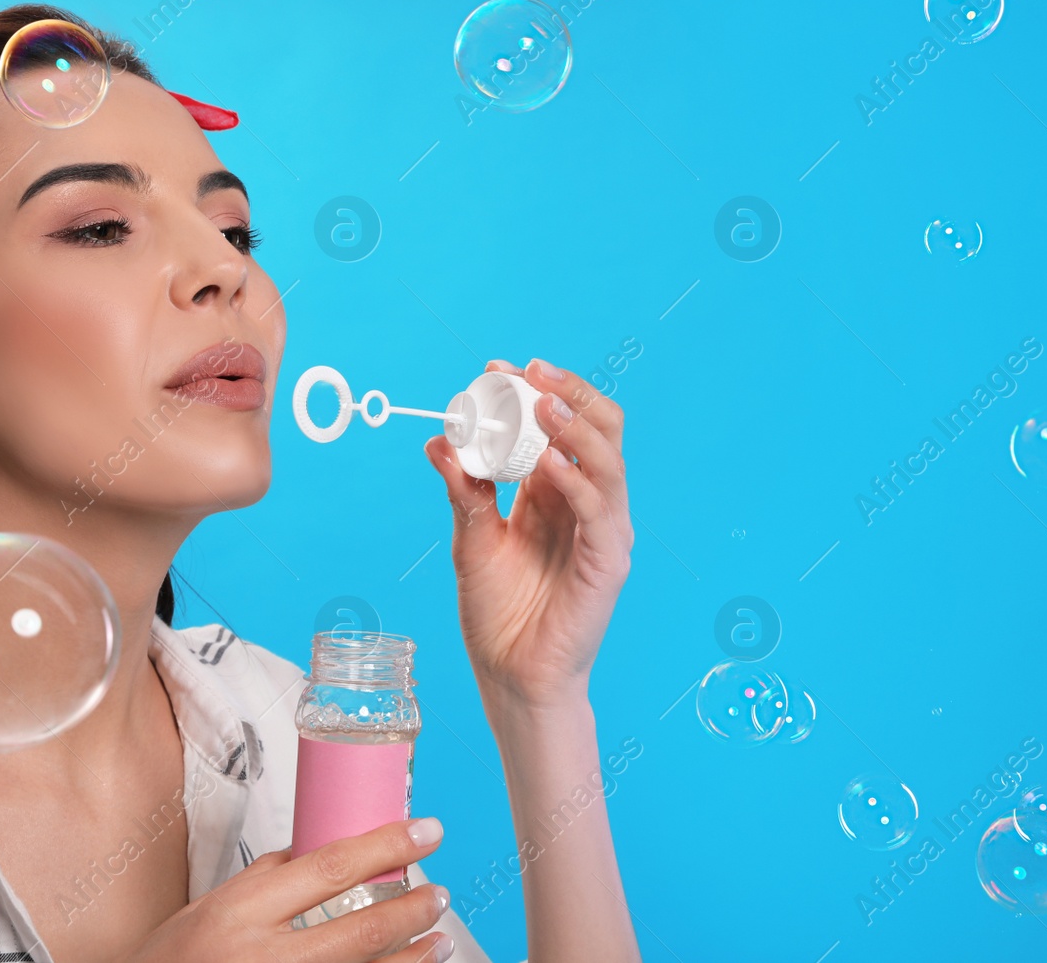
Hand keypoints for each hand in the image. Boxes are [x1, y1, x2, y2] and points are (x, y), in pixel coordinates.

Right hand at [125, 817, 453, 962]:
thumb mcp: (208, 908)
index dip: (387, 846)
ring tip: (440, 938)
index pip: (330, 867)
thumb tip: (319, 846)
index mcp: (241, 911)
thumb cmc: (170, 962)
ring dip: (413, 956)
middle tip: (439, 892)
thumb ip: (263, 879)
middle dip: (412, 909)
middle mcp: (264, 956)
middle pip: (360, 928)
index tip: (427, 831)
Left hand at [423, 357, 633, 708]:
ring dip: (574, 426)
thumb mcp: (470, 539)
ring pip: (607, 459)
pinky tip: (547, 466)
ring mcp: (603, 529)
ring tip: (539, 405)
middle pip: (597, 428)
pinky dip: (575, 480)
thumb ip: (463, 490)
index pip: (558, 424)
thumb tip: (438, 440)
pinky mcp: (608, 560)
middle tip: (527, 373)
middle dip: (566, 392)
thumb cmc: (497, 613)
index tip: (494, 370)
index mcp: (553, 491)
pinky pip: (600, 509)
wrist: (511, 676)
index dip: (534, 391)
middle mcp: (584, 502)